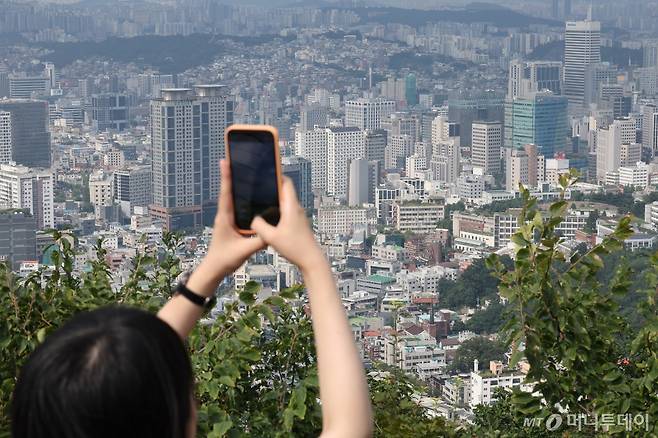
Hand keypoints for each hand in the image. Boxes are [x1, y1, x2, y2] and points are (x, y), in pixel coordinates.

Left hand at [187, 160, 264, 295]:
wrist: (214, 270)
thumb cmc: (224, 260)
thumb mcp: (243, 251)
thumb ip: (258, 242)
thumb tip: (273, 231)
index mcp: (224, 218)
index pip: (226, 193)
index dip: (226, 177)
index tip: (225, 161)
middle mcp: (224, 215)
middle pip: (229, 191)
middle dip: (232, 174)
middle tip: (235, 158)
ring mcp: (227, 219)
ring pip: (233, 198)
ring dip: (236, 185)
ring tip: (243, 170)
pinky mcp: (231, 224)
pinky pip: (237, 207)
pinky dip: (241, 198)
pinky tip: (249, 194)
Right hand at [250, 176, 324, 272]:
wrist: (311, 260)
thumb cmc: (295, 248)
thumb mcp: (271, 237)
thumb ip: (259, 226)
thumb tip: (253, 219)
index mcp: (291, 207)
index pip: (286, 183)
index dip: (277, 175)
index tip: (266, 172)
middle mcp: (296, 209)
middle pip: (285, 191)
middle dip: (273, 187)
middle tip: (259, 186)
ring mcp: (298, 217)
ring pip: (286, 202)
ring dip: (275, 200)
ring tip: (261, 200)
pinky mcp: (298, 224)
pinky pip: (286, 212)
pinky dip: (278, 210)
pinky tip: (268, 217)